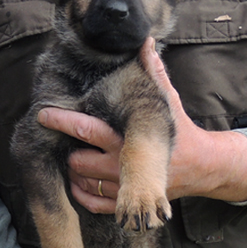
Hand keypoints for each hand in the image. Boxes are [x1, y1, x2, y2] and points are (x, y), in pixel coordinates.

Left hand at [38, 37, 246, 210]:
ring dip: (73, 173)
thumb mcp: (169, 101)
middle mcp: (122, 165)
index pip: (86, 129)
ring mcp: (124, 188)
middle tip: (67, 143)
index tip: (43, 115)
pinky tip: (80, 184)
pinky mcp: (128, 202)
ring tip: (74, 161)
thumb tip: (145, 43)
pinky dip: (82, 195)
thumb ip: (154, 74)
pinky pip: (94, 205)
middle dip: (68, 152)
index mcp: (128, 138)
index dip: (61, 121)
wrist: (203, 167)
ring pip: (83, 183)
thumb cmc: (182, 131)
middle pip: (78, 161)